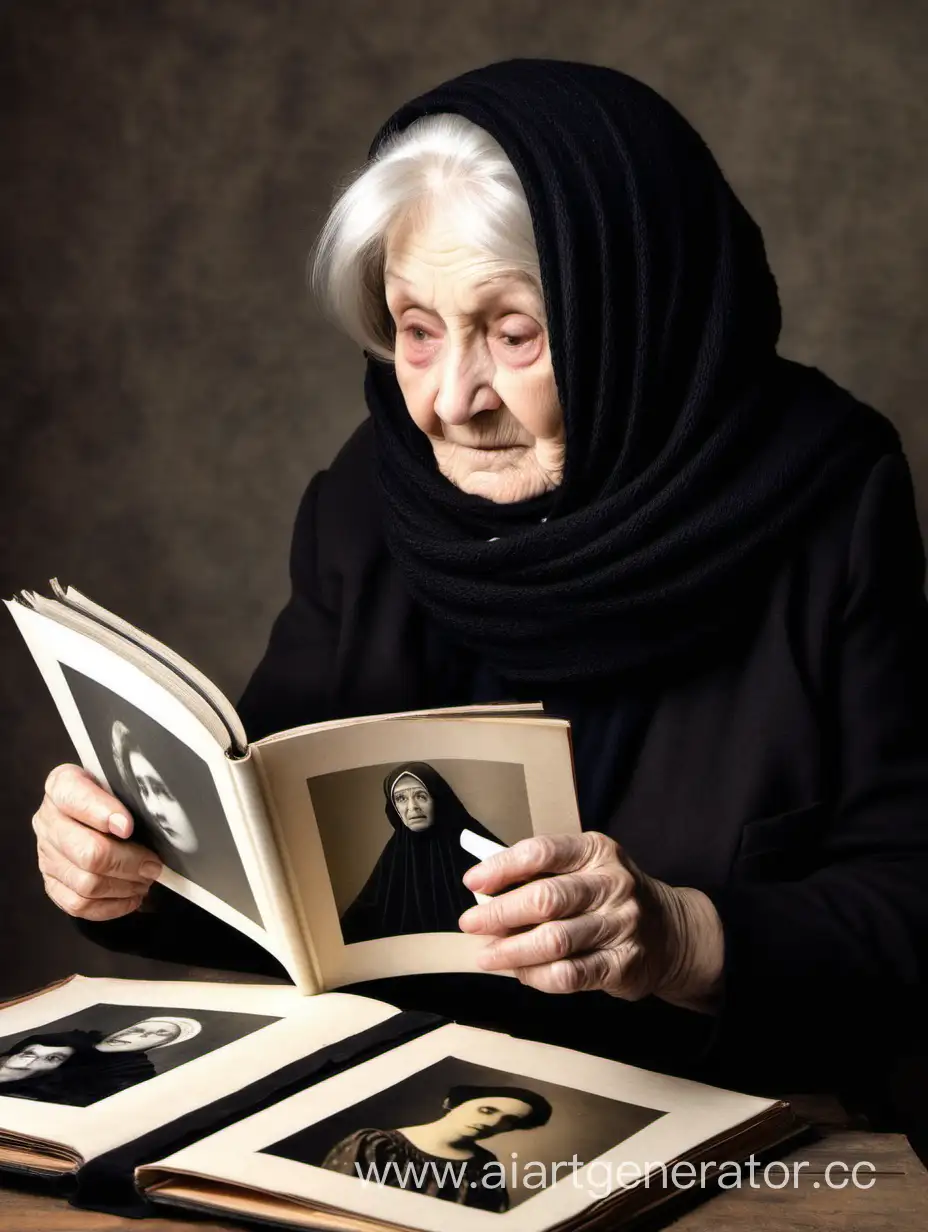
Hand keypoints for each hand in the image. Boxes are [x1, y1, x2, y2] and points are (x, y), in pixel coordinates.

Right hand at [33, 764, 161, 921]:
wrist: (95, 813)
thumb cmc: (115, 797)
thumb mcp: (121, 783)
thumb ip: (132, 793)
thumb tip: (159, 817)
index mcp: (62, 785)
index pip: (76, 797)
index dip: (103, 813)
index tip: (128, 827)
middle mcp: (48, 820)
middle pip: (88, 852)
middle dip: (129, 863)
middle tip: (153, 865)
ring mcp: (46, 855)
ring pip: (86, 884)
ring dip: (124, 887)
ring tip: (145, 880)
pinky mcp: (51, 883)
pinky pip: (79, 904)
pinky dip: (112, 906)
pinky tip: (131, 897)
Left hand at [458, 832, 723, 1012]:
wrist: (672, 931)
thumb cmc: (609, 896)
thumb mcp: (584, 868)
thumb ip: (540, 874)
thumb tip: (485, 892)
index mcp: (596, 851)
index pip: (541, 852)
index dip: (502, 867)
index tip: (472, 882)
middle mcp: (613, 885)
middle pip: (546, 898)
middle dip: (500, 913)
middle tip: (470, 924)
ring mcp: (621, 925)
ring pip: (555, 941)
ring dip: (512, 951)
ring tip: (487, 955)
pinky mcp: (624, 964)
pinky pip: (570, 975)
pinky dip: (537, 976)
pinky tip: (520, 973)